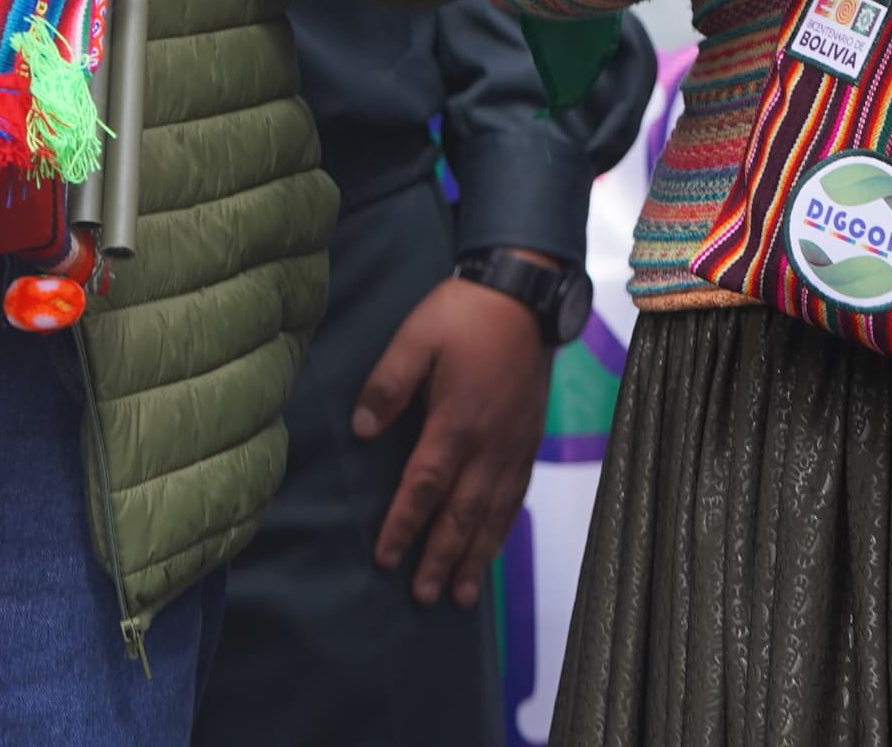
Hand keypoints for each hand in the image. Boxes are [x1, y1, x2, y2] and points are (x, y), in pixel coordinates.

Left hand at [353, 268, 555, 606]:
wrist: (526, 294)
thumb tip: (362, 431)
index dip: (405, 525)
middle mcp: (489, 442)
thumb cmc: (463, 314)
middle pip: (462, 512)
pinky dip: (503, 528)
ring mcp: (514, 444)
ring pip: (493, 512)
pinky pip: (517, 494)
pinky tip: (491, 546)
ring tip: (459, 593)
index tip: (387, 559)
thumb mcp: (414, 338)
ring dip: (474, 555)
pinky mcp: (530, 438)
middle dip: (440, 557)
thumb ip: (387, 386)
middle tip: (423, 596)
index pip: (425, 486)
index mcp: (456, 421)